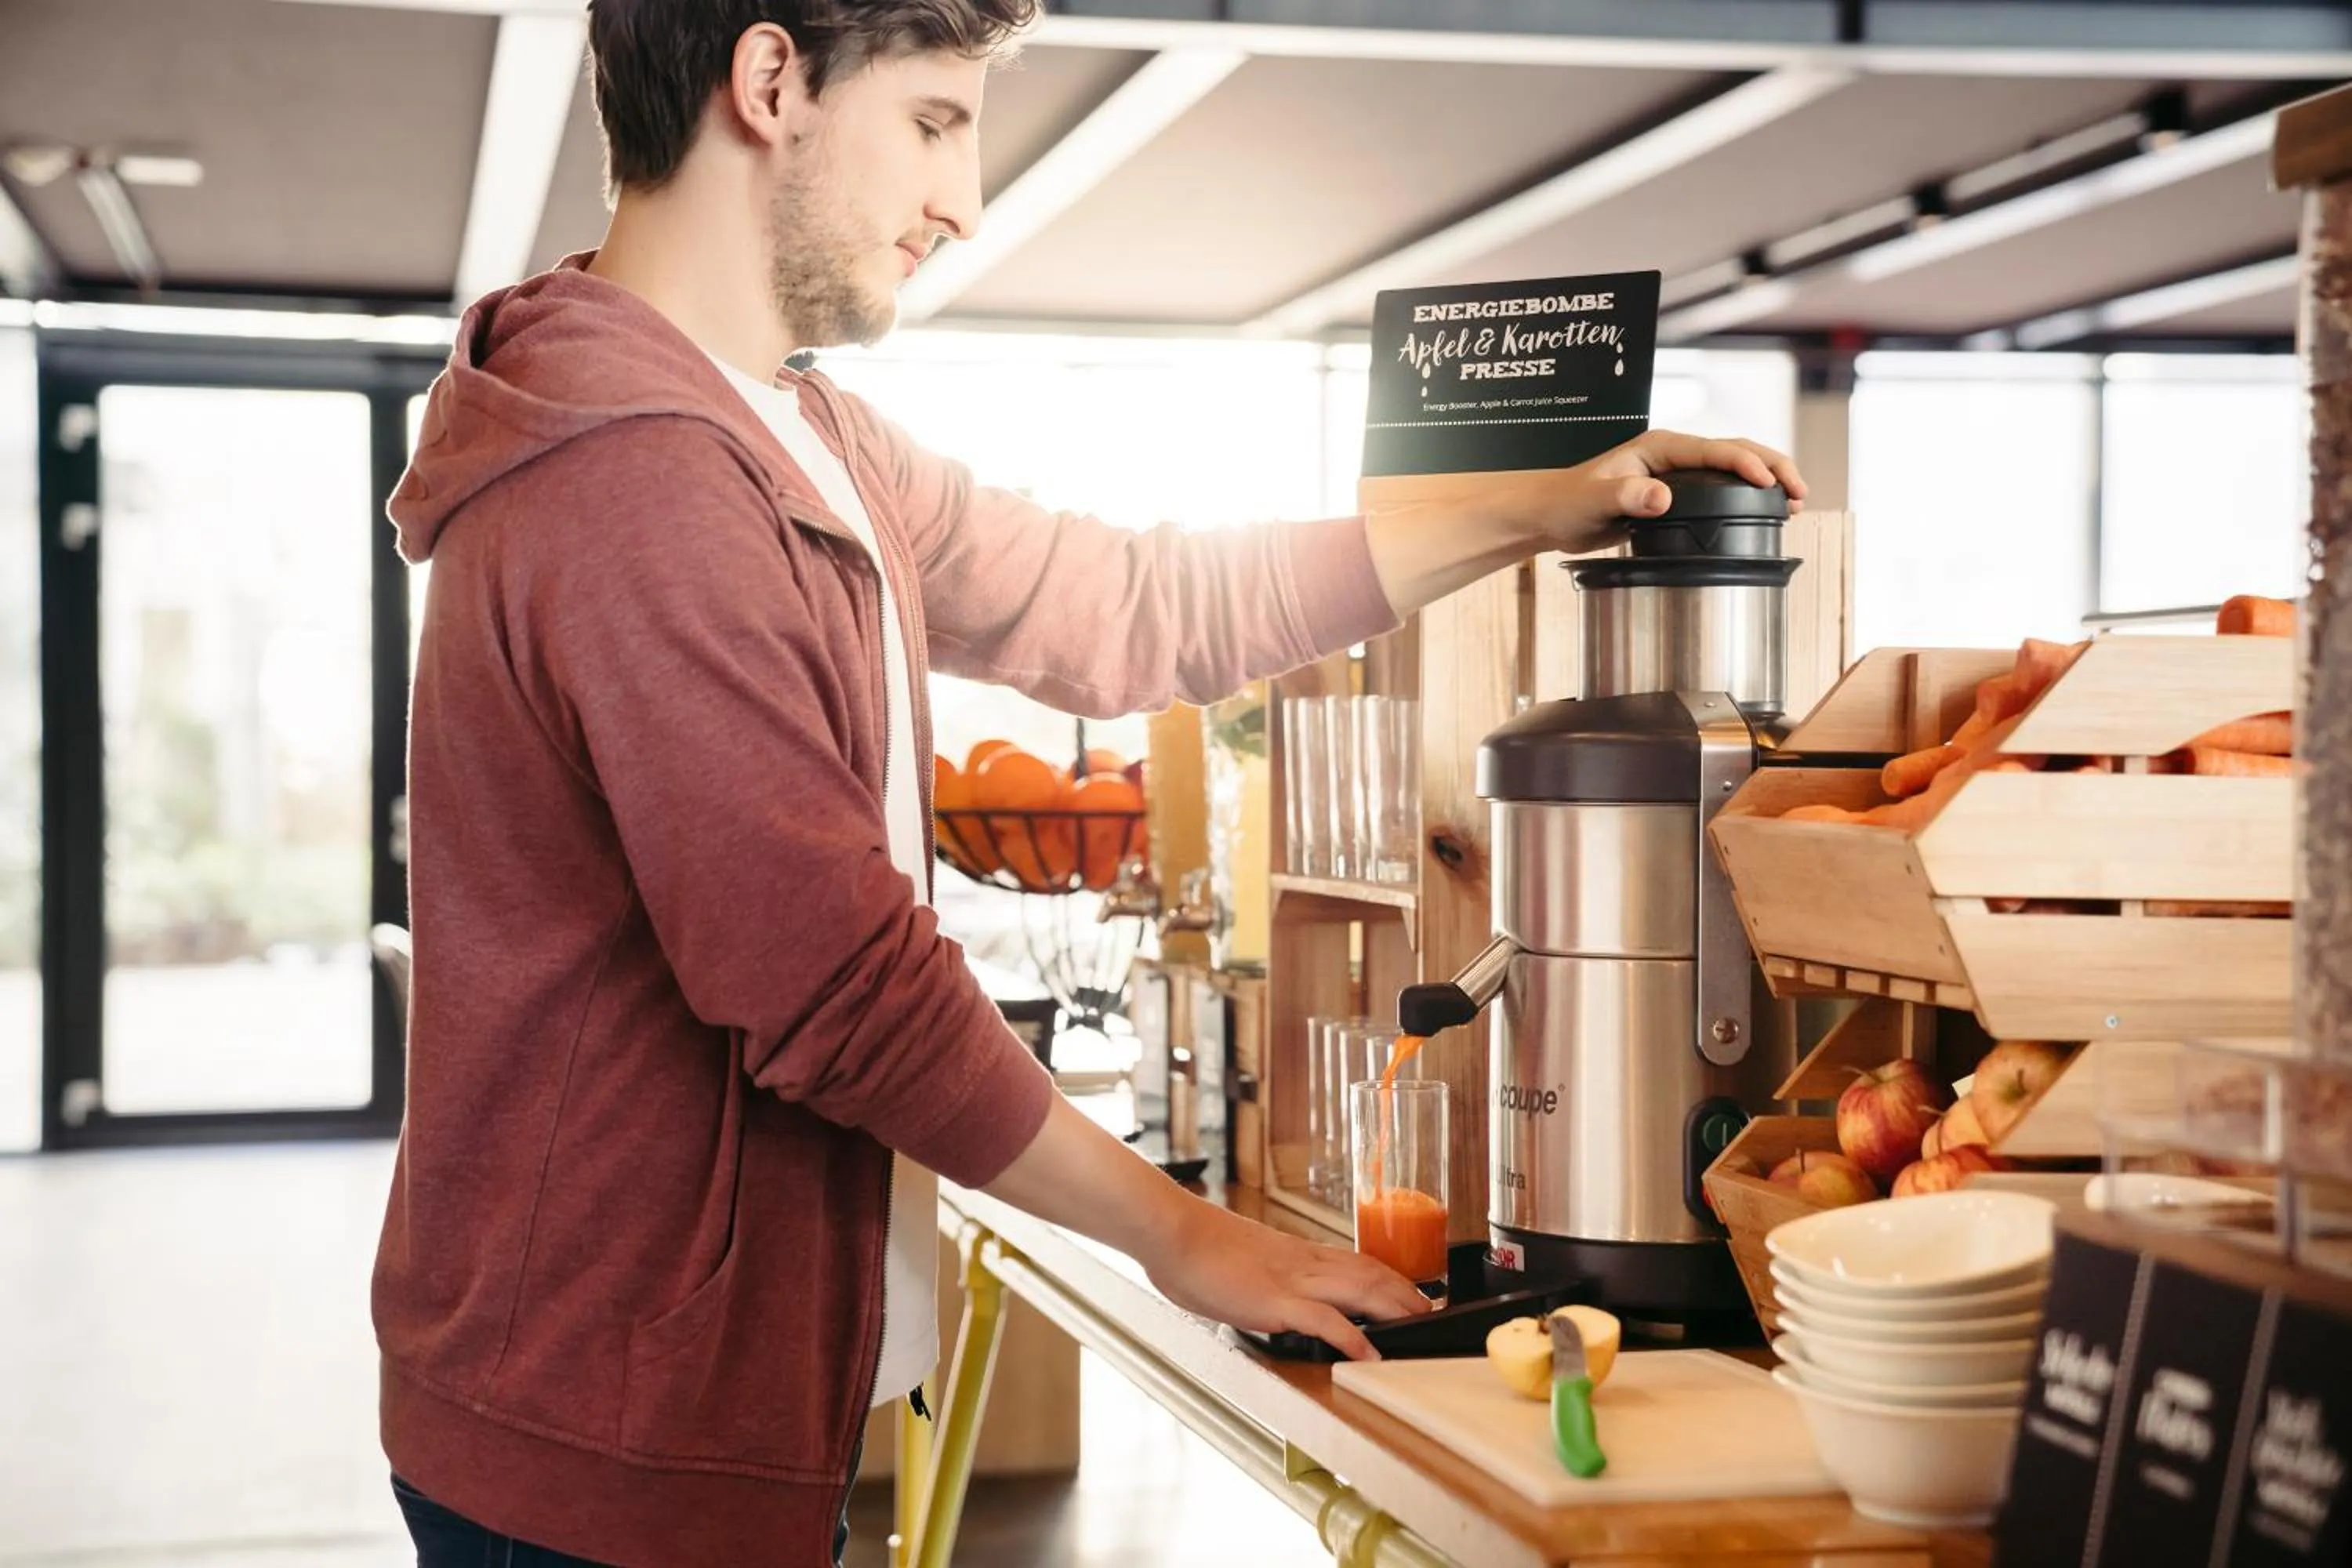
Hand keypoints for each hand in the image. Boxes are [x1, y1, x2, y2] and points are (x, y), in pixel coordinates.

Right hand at [1140, 1197, 1432, 1360]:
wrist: (1171, 1231)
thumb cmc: (1193, 1246)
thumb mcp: (1237, 1258)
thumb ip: (1256, 1273)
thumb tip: (1258, 1287)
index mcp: (1292, 1252)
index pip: (1353, 1260)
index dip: (1386, 1275)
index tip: (1407, 1288)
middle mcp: (1301, 1262)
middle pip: (1368, 1272)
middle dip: (1404, 1292)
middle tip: (1431, 1311)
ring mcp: (1291, 1281)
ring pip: (1359, 1290)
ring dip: (1394, 1309)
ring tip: (1420, 1326)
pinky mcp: (1275, 1302)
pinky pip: (1325, 1321)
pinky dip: (1353, 1339)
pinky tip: (1370, 1356)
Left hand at [1529, 430, 1805, 554]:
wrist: (1551, 514)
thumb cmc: (1566, 501)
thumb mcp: (1592, 501)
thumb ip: (1624, 497)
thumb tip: (1661, 497)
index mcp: (1658, 447)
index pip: (1713, 450)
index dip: (1745, 464)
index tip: (1769, 482)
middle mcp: (1672, 456)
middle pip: (1734, 451)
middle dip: (1772, 467)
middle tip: (1800, 492)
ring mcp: (1676, 474)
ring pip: (1733, 469)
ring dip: (1767, 480)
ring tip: (1797, 502)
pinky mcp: (1676, 495)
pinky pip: (1721, 490)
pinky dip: (1748, 496)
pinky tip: (1766, 513)